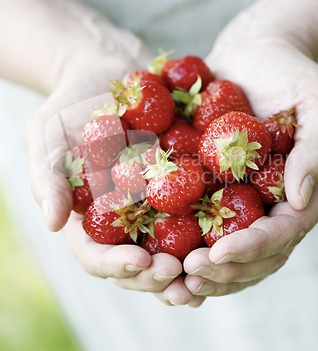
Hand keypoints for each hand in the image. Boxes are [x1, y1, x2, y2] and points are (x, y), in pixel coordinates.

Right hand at [25, 40, 203, 305]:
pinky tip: (236, 236)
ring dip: (191, 269)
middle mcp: (125, 223)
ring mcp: (156, 208)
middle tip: (179, 273)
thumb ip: (50, 179)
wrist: (110, 73)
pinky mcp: (184, 189)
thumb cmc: (72, 106)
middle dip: (158, 276)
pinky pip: (201, 215)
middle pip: (139, 265)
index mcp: (90, 220)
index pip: (97, 256)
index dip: (116, 266)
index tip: (140, 262)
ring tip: (209, 271)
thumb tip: (53, 224)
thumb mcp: (48, 137)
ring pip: (172, 251)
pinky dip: (216, 231)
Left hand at [158, 10, 317, 302]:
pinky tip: (148, 247)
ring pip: (221, 248)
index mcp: (298, 194)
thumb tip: (300, 199)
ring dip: (196, 269)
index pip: (281, 235)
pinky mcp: (210, 185)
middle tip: (186, 275)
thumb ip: (315, 150)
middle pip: (250, 254)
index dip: (252, 249)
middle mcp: (268, 205)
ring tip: (166, 275)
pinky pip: (193, 218)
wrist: (254, 53)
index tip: (218, 253)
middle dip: (221, 270)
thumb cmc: (291, 73)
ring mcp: (238, 199)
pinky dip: (174, 237)